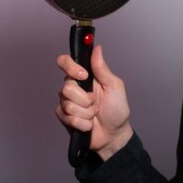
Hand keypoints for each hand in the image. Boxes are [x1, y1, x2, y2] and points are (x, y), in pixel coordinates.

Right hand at [56, 45, 132, 160]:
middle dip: (85, 98)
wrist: (114, 134)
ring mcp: (68, 103)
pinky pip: (68, 117)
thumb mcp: (114, 86)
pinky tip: (89, 124)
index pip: (65, 63)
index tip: (83, 75)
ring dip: (86, 112)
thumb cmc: (117, 109)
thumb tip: (96, 48)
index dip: (69, 66)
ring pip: (67, 103)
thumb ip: (102, 69)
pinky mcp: (65, 118)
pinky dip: (82, 122)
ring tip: (94, 114)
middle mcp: (74, 88)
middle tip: (96, 102)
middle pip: (66, 86)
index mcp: (85, 77)